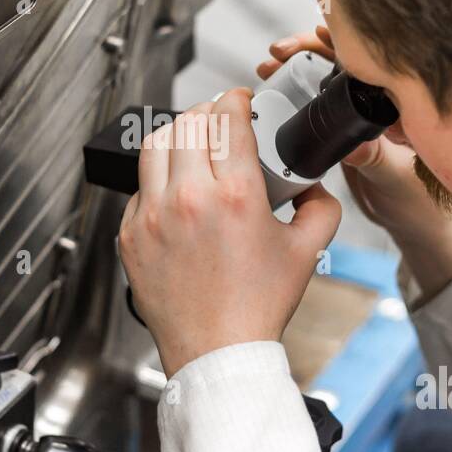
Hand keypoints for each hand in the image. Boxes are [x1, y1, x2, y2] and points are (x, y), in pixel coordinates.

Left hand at [118, 88, 341, 377]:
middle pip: (189, 122)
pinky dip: (158, 179)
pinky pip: (139, 187)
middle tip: (220, 121)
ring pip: (155, 144)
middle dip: (207, 113)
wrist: (217, 352)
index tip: (240, 102)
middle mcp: (188, 198)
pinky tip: (177, 191)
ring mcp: (152, 215)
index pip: (228, 117)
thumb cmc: (258, 307)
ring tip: (194, 145)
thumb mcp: (307, 251)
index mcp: (235, 195)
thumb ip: (321, 207)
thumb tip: (313, 184)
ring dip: (178, 136)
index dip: (236, 99)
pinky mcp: (130, 234)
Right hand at [257, 26, 429, 231]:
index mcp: (397, 101)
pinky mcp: (336, 130)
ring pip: (320, 76)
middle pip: (339, 59)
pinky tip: (270, 83)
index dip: (344, 40)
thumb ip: (375, 159)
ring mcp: (353, 114)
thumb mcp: (395, 178)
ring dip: (293, 64)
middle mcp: (374, 101)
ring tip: (268, 65)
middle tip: (279, 52)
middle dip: (307, 48)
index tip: (318, 33)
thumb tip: (352, 146)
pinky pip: (311, 101)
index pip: (370, 58)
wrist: (408, 224)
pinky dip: (288, 88)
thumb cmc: (417, 202)